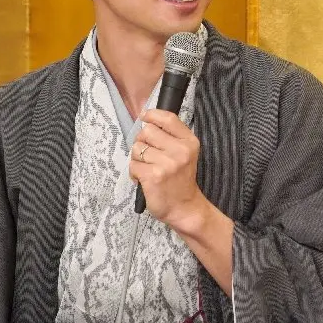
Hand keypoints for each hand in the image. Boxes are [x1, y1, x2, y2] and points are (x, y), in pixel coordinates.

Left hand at [130, 109, 207, 230]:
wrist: (185, 208)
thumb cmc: (181, 180)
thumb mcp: (185, 154)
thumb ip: (170, 137)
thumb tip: (146, 119)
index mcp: (189, 142)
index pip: (168, 119)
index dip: (152, 115)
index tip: (145, 117)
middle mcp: (180, 151)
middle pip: (147, 131)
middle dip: (142, 142)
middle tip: (149, 155)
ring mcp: (167, 164)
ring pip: (137, 149)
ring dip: (138, 159)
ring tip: (148, 169)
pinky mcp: (153, 176)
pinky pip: (133, 165)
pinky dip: (135, 173)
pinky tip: (145, 179)